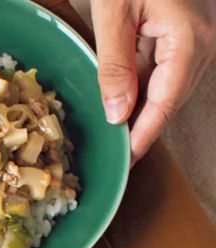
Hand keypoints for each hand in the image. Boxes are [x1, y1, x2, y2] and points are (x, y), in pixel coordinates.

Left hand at [93, 0, 215, 160]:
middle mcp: (203, 42)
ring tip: (114, 130)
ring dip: (142, 106)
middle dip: (141, 126)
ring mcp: (200, 35)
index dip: (142, 137)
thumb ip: (116, 64)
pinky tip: (122, 94)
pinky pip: (167, 65)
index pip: (164, 105)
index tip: (124, 162)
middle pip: (169, 99)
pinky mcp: (190, 28)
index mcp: (189, 41)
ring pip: (168, 85)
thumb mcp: (116, 11)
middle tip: (114, 154)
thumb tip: (118, 112)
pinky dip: (144, 82)